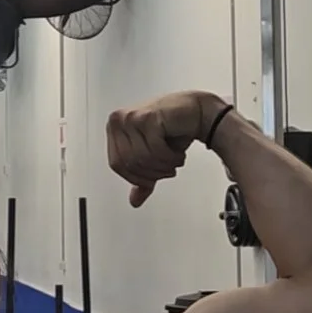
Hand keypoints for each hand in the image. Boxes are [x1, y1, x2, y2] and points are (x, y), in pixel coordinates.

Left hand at [107, 92, 206, 206]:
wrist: (196, 111)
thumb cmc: (174, 128)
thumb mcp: (153, 156)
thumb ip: (142, 178)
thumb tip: (134, 201)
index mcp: (115, 129)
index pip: (116, 164)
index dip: (136, 177)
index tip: (152, 178)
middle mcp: (119, 121)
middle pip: (129, 163)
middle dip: (152, 173)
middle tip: (167, 169)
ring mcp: (132, 118)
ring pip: (142, 158)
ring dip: (163, 165)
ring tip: (173, 160)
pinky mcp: (148, 117)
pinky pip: (155, 150)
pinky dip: (170, 157)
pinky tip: (177, 153)